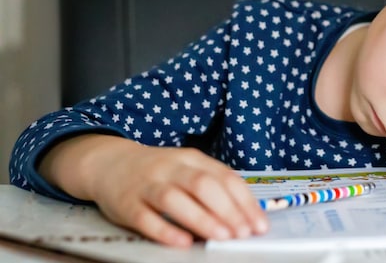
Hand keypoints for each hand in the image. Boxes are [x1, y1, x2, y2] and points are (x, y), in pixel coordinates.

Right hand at [40, 135, 267, 246]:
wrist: (109, 163)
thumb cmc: (159, 172)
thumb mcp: (187, 168)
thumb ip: (213, 186)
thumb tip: (245, 214)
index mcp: (191, 159)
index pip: (225, 178)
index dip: (245, 202)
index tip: (260, 224)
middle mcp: (170, 168)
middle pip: (203, 185)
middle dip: (227, 210)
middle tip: (243, 232)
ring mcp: (147, 185)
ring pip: (175, 200)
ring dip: (202, 218)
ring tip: (222, 236)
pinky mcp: (126, 204)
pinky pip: (145, 218)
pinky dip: (165, 230)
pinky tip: (183, 242)